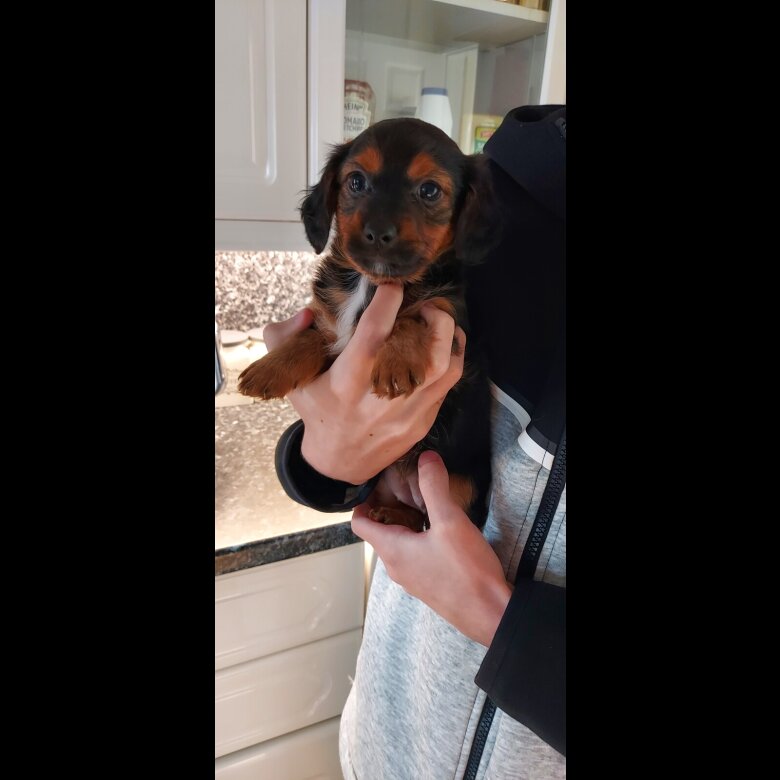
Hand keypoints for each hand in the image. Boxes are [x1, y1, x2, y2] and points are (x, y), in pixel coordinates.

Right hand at [263, 284, 464, 484]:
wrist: (339, 462)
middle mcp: (381, 396)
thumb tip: (307, 313)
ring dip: (448, 335)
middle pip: (423, 348)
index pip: (374, 331)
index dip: (388, 301)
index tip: (392, 286)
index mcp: (348, 380)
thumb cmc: (318, 412)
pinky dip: (450, 359)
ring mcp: (407, 411)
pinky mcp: (423, 422)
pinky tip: (441, 347)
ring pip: (446, 365)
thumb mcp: (294, 378)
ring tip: (438, 321)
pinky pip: (449, 385)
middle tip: (425, 305)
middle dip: (432, 316)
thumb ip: (284, 339)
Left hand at [351, 451, 511, 646]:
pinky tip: (441, 529)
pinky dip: (419, 537)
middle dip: (388, 507)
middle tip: (406, 486)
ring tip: (425, 503)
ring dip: (406, 522)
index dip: (363, 500)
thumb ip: (434, 487)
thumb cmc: (466, 572)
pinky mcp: (428, 583)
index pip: (359, 523)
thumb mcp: (450, 521)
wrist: (491, 614)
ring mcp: (412, 578)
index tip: (378, 483)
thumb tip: (425, 459)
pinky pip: (414, 555)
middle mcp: (395, 566)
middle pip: (378, 531)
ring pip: (397, 543)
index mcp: (391, 550)